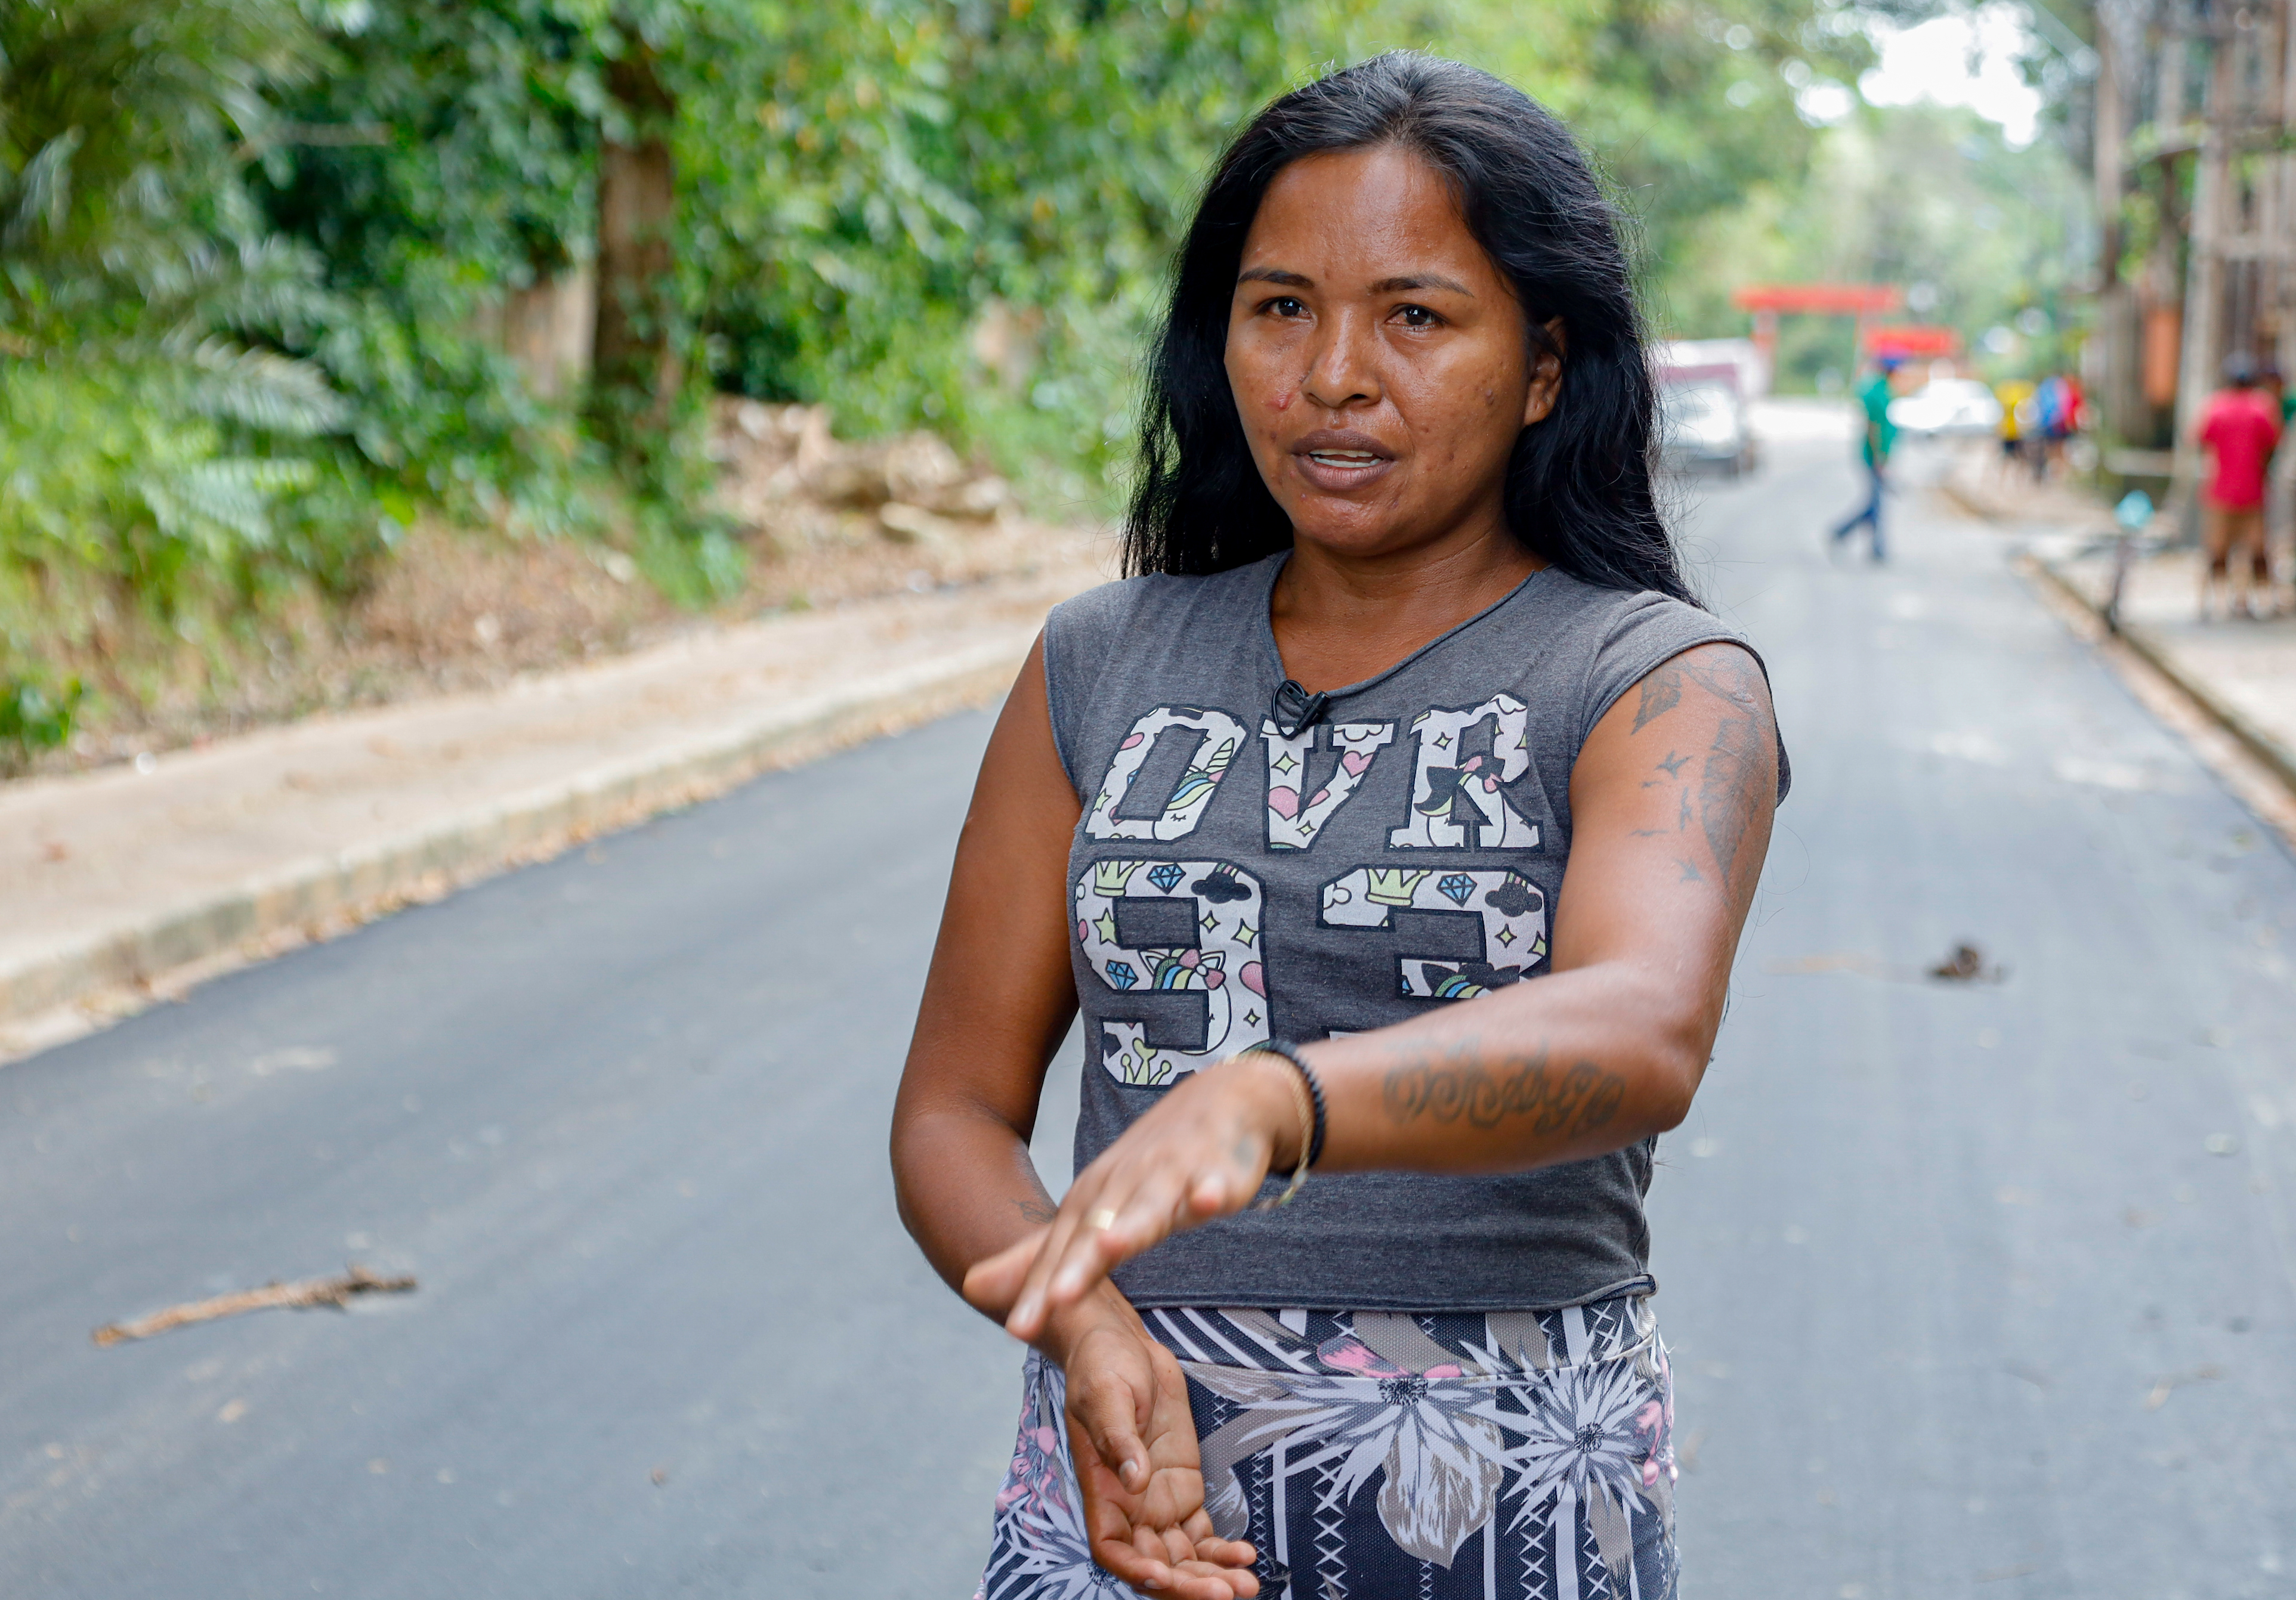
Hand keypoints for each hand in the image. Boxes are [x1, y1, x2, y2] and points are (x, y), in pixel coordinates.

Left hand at [966, 1054, 1303, 1342]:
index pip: (1060, 1253)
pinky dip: (1211, 1189)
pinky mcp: (1217, 1167)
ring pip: (1150, 1205)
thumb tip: (970, 1286)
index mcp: (1091, 1201)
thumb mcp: (1094, 1210)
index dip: (1039, 1290)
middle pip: (1098, 1230)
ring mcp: (1171, 1174)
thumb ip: (1040, 1255)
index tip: (1018, 1329)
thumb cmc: (1151, 1167)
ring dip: (1132, 1225)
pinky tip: (1208, 1199)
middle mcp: (1124, 1185)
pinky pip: (1215, 1181)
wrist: (1222, 1101)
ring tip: (1112, 1247)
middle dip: (1078, 1266)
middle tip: (1055, 1301)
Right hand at [1051, 1295, 1259, 1598]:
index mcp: (1103, 1491)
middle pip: (1156, 1565)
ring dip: (1212, 1575)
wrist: (1121, 1343)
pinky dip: (1222, 1549)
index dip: (1137, 1572)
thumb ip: (1119, 1438)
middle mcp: (1129, 1507)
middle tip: (1229, 1592)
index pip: (1114, 1550)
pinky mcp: (1184, 1488)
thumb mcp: (1106, 1394)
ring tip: (1248, 1585)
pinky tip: (1247, 1554)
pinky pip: (1202, 1533)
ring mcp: (1158, 1501)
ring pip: (1184, 1557)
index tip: (1166, 1577)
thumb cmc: (1101, 1365)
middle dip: (1189, 1585)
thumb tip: (1135, 1478)